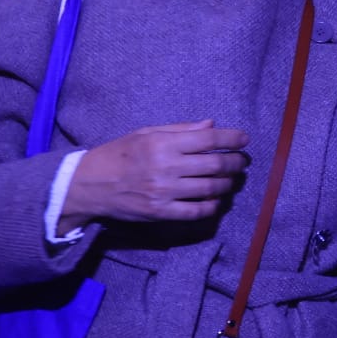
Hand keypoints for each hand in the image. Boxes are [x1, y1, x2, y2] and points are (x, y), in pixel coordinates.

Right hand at [60, 121, 248, 229]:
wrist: (91, 184)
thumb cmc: (120, 154)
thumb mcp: (146, 133)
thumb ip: (180, 129)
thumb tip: (211, 125)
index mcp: (163, 143)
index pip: (208, 139)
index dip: (232, 138)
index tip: (244, 139)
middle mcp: (166, 167)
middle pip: (214, 164)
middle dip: (235, 162)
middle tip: (242, 161)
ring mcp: (164, 192)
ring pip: (209, 188)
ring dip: (227, 184)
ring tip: (232, 180)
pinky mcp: (160, 212)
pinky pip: (195, 211)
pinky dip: (211, 206)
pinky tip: (216, 200)